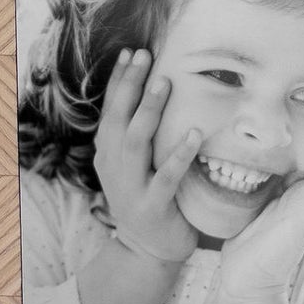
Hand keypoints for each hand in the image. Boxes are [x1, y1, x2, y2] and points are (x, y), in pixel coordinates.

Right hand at [92, 49, 201, 265]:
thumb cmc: (148, 198)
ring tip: (165, 83)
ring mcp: (131, 187)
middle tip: (146, 55)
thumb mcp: (134, 165)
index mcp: (108, 153)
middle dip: (131, 85)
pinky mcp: (153, 206)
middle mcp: (114, 166)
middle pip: (120, 119)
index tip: (131, 52)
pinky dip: (179, 153)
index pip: (111, 110)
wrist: (147, 251)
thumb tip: (155, 90)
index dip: (119, 80)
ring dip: (150, 110)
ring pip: (137, 141)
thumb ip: (138, 134)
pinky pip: (166, 176)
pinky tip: (195, 133)